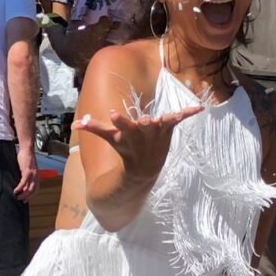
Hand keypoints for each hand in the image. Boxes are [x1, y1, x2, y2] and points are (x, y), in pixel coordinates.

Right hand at [14, 149, 38, 202]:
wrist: (27, 149)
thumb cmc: (26, 159)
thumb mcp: (26, 170)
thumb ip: (25, 177)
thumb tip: (21, 185)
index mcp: (36, 176)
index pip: (36, 188)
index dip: (31, 196)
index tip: (26, 200)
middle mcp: (36, 176)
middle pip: (34, 190)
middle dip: (28, 197)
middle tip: (21, 201)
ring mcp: (32, 173)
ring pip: (30, 187)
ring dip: (24, 194)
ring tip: (17, 198)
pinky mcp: (28, 170)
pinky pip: (24, 181)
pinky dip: (20, 187)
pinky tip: (15, 191)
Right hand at [74, 104, 204, 181]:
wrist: (143, 168)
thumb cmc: (125, 149)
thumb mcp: (111, 138)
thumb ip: (95, 128)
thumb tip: (76, 124)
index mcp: (128, 135)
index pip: (122, 128)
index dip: (118, 122)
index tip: (112, 115)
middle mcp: (144, 135)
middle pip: (144, 128)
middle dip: (143, 125)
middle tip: (143, 120)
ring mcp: (158, 133)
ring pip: (163, 124)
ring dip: (168, 121)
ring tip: (174, 116)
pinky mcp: (169, 130)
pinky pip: (179, 119)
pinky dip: (189, 113)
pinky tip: (200, 107)